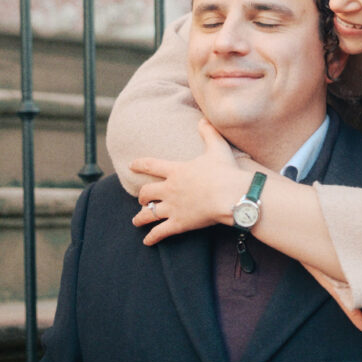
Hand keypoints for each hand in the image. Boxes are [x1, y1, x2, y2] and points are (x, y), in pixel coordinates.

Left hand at [131, 118, 244, 244]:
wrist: (230, 195)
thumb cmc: (225, 171)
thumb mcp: (217, 147)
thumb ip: (208, 132)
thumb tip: (204, 119)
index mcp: (176, 171)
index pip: (152, 165)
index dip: (140, 164)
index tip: (131, 165)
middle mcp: (170, 189)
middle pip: (146, 192)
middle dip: (142, 196)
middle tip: (141, 198)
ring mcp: (173, 207)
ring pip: (149, 213)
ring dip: (141, 217)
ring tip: (136, 221)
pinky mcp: (179, 224)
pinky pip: (160, 232)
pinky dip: (152, 237)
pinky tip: (147, 241)